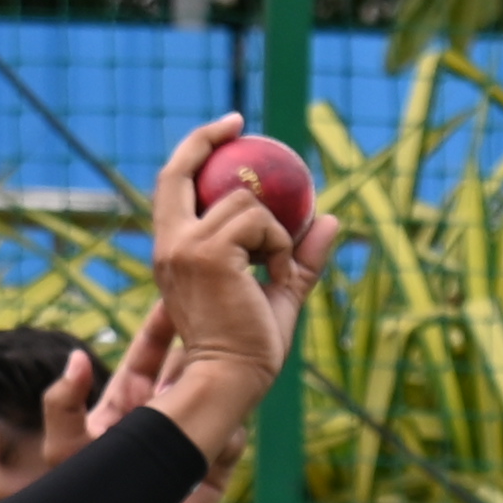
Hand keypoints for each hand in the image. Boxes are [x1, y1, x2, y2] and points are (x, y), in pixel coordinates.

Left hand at [45, 312, 238, 502]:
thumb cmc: (81, 498)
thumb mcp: (64, 446)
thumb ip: (62, 401)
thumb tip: (78, 357)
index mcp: (129, 401)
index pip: (150, 354)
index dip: (162, 325)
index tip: (173, 295)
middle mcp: (163, 415)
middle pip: (188, 366)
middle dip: (202, 338)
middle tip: (217, 306)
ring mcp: (190, 440)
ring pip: (216, 398)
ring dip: (225, 376)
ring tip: (237, 352)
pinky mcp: (212, 471)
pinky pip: (231, 441)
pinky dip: (232, 427)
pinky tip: (231, 416)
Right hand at [133, 113, 337, 462]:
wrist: (232, 380)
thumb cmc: (251, 349)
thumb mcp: (281, 294)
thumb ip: (302, 257)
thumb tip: (331, 218)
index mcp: (173, 250)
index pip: (174, 184)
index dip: (196, 149)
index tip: (229, 128)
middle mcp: (170, 243)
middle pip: (182, 169)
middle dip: (207, 137)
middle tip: (240, 122)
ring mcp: (184, 246)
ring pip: (244, 200)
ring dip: (274, 234)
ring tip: (274, 273)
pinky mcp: (207, 253)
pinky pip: (262, 223)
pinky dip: (280, 248)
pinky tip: (275, 280)